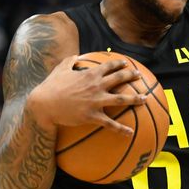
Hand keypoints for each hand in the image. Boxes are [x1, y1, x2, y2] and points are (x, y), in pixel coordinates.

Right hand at [29, 55, 146, 133]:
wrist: (44, 104)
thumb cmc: (51, 86)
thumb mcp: (60, 70)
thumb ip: (69, 61)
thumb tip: (75, 56)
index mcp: (89, 75)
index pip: (108, 66)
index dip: (118, 64)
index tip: (126, 63)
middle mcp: (96, 86)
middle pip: (119, 79)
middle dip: (131, 75)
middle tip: (139, 75)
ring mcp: (95, 101)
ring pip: (121, 100)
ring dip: (135, 99)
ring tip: (145, 99)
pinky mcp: (92, 116)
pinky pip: (110, 124)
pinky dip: (121, 129)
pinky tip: (130, 133)